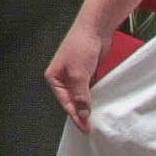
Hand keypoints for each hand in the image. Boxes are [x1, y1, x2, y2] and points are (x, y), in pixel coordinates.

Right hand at [46, 14, 113, 131]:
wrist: (95, 27)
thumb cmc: (81, 46)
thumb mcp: (79, 74)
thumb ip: (80, 95)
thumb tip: (83, 113)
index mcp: (54, 77)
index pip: (65, 102)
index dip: (75, 115)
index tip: (85, 127)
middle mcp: (63, 77)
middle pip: (72, 100)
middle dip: (80, 113)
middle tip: (90, 127)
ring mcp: (75, 75)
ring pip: (81, 95)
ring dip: (88, 105)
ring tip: (95, 119)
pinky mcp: (87, 72)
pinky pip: (90, 89)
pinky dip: (94, 96)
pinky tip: (100, 104)